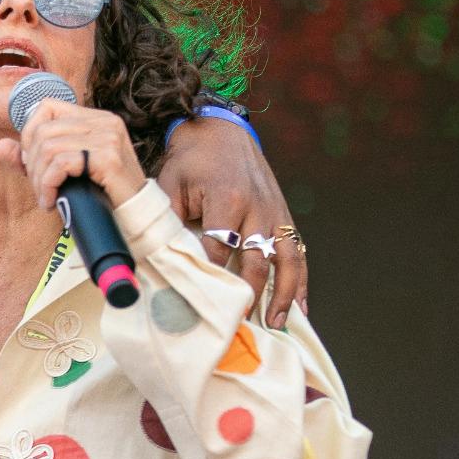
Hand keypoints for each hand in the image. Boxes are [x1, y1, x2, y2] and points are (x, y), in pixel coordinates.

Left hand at [0, 99, 147, 209]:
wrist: (132, 217)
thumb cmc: (98, 194)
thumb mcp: (61, 172)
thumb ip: (31, 158)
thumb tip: (0, 146)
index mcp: (95, 118)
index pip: (47, 106)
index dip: (29, 133)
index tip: (31, 163)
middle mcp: (104, 121)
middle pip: (44, 131)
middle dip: (32, 165)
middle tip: (40, 189)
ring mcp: (109, 137)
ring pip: (49, 148)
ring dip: (39, 179)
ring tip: (46, 197)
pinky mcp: (109, 158)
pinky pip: (62, 163)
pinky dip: (49, 185)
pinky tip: (52, 201)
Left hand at [158, 117, 306, 327]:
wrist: (220, 131)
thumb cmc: (189, 161)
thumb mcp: (169, 185)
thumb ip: (167, 223)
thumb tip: (157, 260)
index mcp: (227, 199)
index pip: (219, 250)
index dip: (211, 280)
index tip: (202, 308)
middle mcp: (257, 208)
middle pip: (256, 261)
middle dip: (248, 296)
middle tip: (239, 327)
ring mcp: (275, 212)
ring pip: (286, 260)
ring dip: (283, 295)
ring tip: (276, 325)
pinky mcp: (285, 215)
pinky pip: (298, 252)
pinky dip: (300, 281)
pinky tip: (300, 308)